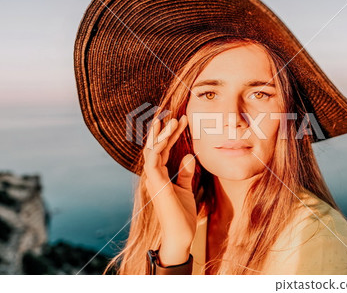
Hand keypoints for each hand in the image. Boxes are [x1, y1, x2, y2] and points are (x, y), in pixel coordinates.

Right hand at [143, 115, 196, 265]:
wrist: (181, 235)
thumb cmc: (183, 215)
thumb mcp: (187, 189)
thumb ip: (186, 173)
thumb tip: (190, 156)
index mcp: (161, 175)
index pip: (164, 150)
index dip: (172, 134)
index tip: (183, 121)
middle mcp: (154, 175)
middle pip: (157, 147)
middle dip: (165, 130)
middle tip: (175, 115)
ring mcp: (153, 179)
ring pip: (153, 150)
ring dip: (162, 134)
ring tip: (172, 120)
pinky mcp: (155, 183)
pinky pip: (153, 160)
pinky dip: (158, 146)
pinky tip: (165, 135)